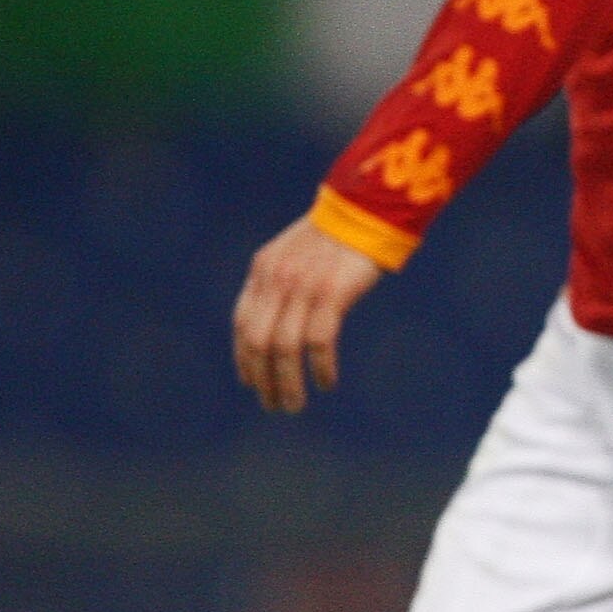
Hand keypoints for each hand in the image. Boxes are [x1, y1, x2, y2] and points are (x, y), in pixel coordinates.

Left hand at [233, 212, 389, 412]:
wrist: (370, 206)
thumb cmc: (341, 232)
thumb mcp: (297, 252)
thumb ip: (282, 281)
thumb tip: (277, 323)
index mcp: (264, 269)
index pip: (242, 323)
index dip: (244, 358)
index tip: (251, 383)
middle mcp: (277, 279)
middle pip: (258, 342)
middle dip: (263, 380)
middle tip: (275, 405)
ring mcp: (304, 286)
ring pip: (285, 348)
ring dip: (288, 384)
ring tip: (295, 405)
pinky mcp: (333, 292)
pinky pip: (319, 341)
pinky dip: (319, 368)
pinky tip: (326, 382)